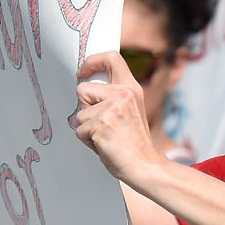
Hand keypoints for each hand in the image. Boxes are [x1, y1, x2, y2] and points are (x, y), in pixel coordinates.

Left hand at [73, 52, 157, 184]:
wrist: (145, 166)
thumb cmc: (135, 144)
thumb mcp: (130, 111)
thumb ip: (113, 97)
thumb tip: (85, 88)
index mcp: (131, 89)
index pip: (111, 58)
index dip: (92, 62)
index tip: (83, 71)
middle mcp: (122, 95)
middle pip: (83, 89)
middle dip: (84, 108)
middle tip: (101, 123)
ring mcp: (111, 109)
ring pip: (79, 114)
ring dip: (87, 128)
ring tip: (106, 137)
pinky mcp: (101, 124)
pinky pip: (79, 130)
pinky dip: (87, 141)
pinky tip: (104, 145)